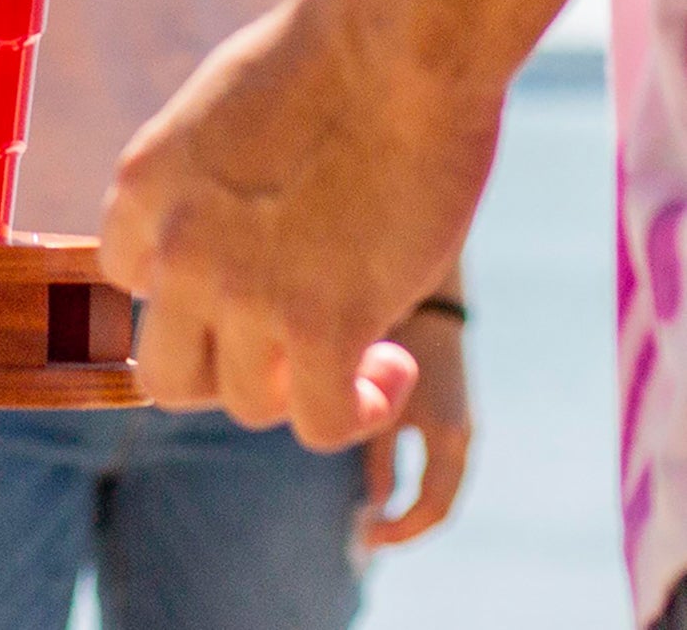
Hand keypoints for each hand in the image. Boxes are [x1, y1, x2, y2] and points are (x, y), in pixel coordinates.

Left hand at [100, 0, 501, 452]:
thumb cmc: (325, 58)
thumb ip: (206, 187)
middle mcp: (173, 248)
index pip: (130, 282)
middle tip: (289, 345)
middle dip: (227, 370)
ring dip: (300, 391)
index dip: (189, 295)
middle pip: (166, 373)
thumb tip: (234, 238)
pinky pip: (317, 421)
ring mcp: (239, 293)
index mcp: (141, 186)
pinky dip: (356, 408)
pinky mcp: (319, 325)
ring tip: (360, 351)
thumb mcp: (220, 113)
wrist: (392, 42)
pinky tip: (393, 363)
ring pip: (244, 405)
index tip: (247, 280)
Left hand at [360, 308, 473, 546]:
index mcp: (449, 437)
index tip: (370, 538)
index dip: (402, 529)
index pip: (433, 507)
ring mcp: (458, 421)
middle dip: (404, 520)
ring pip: (434, 479)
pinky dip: (408, 471)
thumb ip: (377, 447)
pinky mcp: (447, 406)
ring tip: (368, 509)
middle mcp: (461, 434)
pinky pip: (431, 456)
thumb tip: (375, 502)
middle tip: (368, 534)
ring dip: (405, 496)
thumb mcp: (379, 396)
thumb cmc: (395, 338)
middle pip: (437, 499)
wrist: (426, 291)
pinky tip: (374, 469)